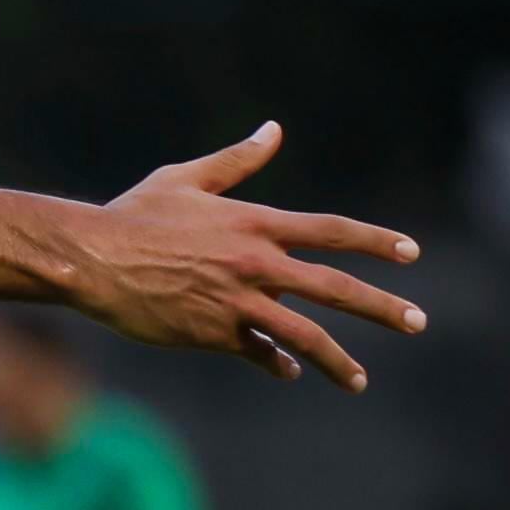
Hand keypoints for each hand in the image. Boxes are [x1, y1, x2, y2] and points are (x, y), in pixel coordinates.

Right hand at [73, 122, 423, 388]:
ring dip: (340, 360)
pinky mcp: (214, 333)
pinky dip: (279, 363)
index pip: (330, 231)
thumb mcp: (185, 179)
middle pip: (335, 287)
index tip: (410, 253)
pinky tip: (291, 371)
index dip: (374, 240)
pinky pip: (259, 352)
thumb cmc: (133, 215)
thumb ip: (236, 161)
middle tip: (418, 322)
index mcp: (255, 223)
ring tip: (360, 380)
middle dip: (382, 307)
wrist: (91, 259)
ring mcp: (237, 302)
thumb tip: (274, 130)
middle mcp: (256, 263)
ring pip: (306, 335)